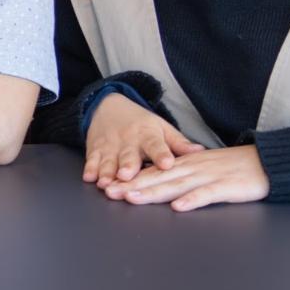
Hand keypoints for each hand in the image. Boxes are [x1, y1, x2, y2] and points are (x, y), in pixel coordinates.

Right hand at [83, 93, 202, 187]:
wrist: (108, 107)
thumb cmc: (141, 123)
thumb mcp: (162, 128)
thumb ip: (179, 143)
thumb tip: (201, 152)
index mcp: (148, 135)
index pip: (156, 145)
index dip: (161, 155)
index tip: (167, 164)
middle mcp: (128, 140)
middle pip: (129, 155)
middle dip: (128, 165)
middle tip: (128, 175)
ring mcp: (110, 145)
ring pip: (109, 160)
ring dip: (107, 171)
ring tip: (106, 182)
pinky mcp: (95, 149)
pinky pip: (92, 160)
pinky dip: (90, 168)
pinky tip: (89, 177)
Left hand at [105, 145, 269, 210]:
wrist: (266, 162)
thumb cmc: (234, 168)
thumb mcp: (203, 168)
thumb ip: (182, 176)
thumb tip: (159, 186)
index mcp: (186, 165)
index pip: (153, 172)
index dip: (130, 180)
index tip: (109, 186)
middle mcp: (192, 169)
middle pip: (157, 178)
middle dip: (132, 186)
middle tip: (110, 192)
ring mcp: (208, 177)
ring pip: (175, 185)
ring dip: (152, 192)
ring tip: (132, 198)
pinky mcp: (227, 187)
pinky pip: (207, 194)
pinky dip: (192, 200)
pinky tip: (179, 207)